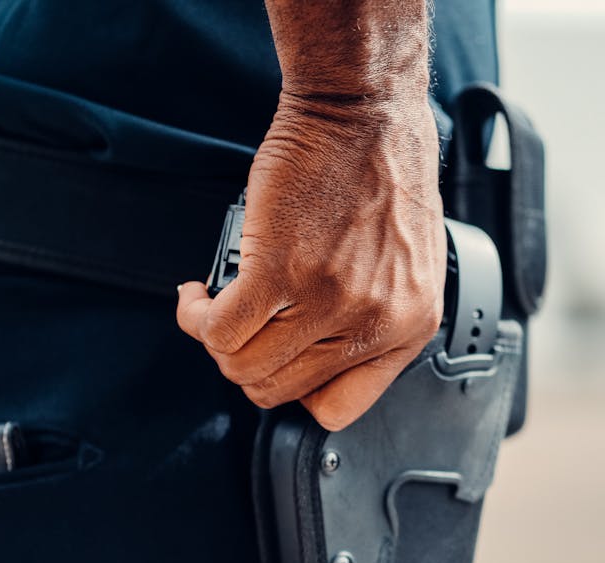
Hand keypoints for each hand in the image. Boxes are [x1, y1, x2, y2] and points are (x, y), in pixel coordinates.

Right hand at [176, 93, 445, 430]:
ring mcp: (327, 301)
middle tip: (237, 330)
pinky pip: (220, 331)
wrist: (366, 112)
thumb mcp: (406, 267)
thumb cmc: (382, 176)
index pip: (338, 408)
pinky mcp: (281, 271)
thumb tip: (310, 352)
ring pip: (243, 366)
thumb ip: (372, 318)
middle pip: (278, 391)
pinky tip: (199, 296)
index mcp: (407, 329)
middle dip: (244, 365)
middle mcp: (372, 323)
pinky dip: (197, 318)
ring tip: (214, 310)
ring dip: (215, 343)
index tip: (278, 363)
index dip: (295, 392)